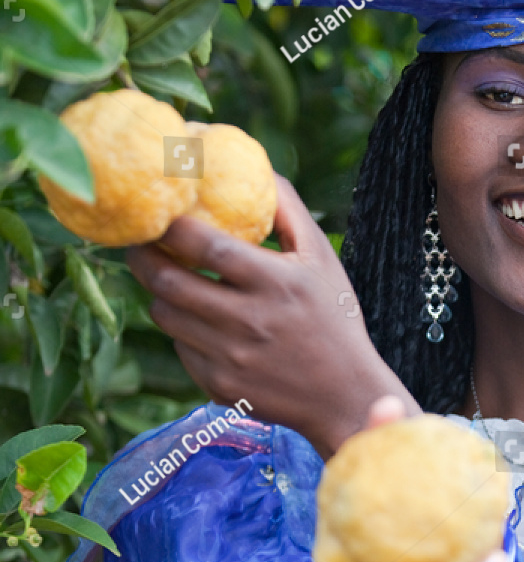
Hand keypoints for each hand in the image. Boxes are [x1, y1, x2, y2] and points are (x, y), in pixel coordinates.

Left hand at [126, 177, 417, 458]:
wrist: (345, 396)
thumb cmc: (334, 317)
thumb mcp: (321, 257)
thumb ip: (286, 210)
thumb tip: (253, 165)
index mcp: (274, 282)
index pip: (202, 245)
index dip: (169, 226)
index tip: (157, 214)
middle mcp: (248, 321)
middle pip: (168, 282)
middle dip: (143, 257)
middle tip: (140, 244)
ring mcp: (230, 358)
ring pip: (166, 316)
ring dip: (160, 294)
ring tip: (169, 281)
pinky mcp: (218, 385)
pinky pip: (180, 348)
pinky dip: (183, 331)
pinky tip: (200, 323)